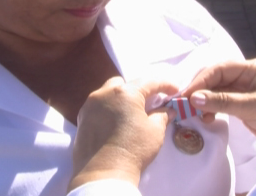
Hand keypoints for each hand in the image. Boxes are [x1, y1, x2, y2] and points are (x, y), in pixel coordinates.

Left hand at [69, 77, 178, 191]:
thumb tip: (168, 110)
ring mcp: (89, 106)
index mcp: (125, 92)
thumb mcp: (154, 131)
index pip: (149, 82)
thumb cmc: (133, 149)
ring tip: (130, 114)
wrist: (103, 174)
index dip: (165, 85)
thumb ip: (162, 115)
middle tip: (148, 103)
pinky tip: (115, 123)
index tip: (174, 91)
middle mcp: (104, 93)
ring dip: (120, 99)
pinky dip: (108, 110)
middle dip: (137, 90)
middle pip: (124, 84)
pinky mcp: (81, 119)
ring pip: (108, 94)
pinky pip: (98, 107)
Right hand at [182, 58, 255, 147]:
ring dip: (204, 101)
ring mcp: (243, 89)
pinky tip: (206, 117)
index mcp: (252, 68)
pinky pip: (221, 102)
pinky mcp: (242, 103)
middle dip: (199, 90)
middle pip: (215, 78)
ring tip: (196, 115)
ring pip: (216, 91)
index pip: (220, 69)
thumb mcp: (254, 107)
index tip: (186, 95)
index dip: (201, 80)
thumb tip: (195, 98)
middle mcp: (246, 75)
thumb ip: (224, 101)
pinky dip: (212, 108)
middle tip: (184, 106)